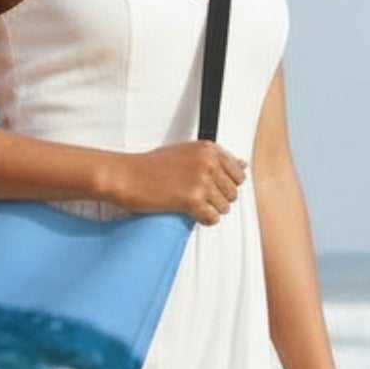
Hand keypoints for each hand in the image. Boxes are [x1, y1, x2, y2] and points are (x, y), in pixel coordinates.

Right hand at [104, 142, 247, 223]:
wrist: (126, 176)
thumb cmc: (151, 166)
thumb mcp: (186, 153)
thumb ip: (215, 158)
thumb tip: (243, 164)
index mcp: (208, 148)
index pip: (238, 172)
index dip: (225, 184)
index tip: (209, 187)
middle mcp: (208, 162)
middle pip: (233, 192)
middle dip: (219, 198)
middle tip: (197, 198)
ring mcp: (201, 181)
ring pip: (225, 207)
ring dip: (210, 210)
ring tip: (191, 205)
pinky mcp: (193, 199)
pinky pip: (212, 218)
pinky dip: (204, 220)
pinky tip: (190, 213)